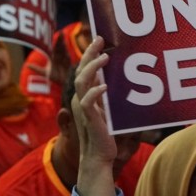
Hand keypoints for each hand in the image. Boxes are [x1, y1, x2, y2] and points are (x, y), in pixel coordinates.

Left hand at [27, 34, 70, 84]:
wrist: (63, 83)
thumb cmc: (55, 77)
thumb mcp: (44, 73)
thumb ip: (37, 69)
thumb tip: (27, 65)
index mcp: (53, 57)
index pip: (53, 48)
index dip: (53, 41)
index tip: (53, 34)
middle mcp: (59, 57)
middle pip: (59, 46)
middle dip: (59, 39)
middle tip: (60, 32)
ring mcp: (64, 58)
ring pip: (63, 48)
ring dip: (62, 42)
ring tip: (62, 35)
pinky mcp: (68, 61)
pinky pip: (67, 54)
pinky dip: (66, 49)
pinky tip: (65, 44)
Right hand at [72, 36, 115, 165]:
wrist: (99, 157)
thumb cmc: (104, 133)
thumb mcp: (107, 109)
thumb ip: (107, 94)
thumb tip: (115, 77)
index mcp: (85, 95)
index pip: (84, 69)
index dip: (89, 53)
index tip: (99, 39)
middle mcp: (81, 99)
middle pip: (81, 70)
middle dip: (89, 53)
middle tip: (99, 40)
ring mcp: (84, 109)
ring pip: (82, 82)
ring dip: (92, 68)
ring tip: (105, 58)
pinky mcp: (90, 119)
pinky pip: (87, 103)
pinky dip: (95, 92)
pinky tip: (105, 86)